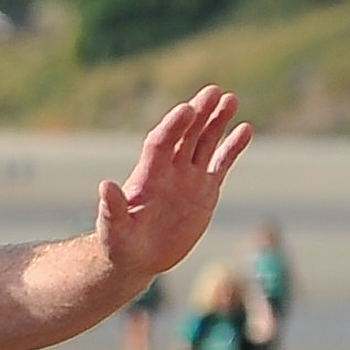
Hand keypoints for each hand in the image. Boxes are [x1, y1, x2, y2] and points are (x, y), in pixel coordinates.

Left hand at [94, 87, 253, 292]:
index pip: (161, 143)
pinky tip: (245, 129)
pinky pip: (221, 163)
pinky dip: (232, 147)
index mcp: (147, 176)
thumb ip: (112, 210)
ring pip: (204, 142)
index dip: (172, 126)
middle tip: (214, 92)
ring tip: (231, 99)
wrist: (138, 257)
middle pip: (185, 135)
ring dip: (217, 122)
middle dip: (199, 114)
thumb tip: (104, 185)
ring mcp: (188, 178)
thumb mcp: (113, 231)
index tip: (187, 109)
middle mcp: (169, 171)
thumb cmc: (119, 245)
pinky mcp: (205, 190)